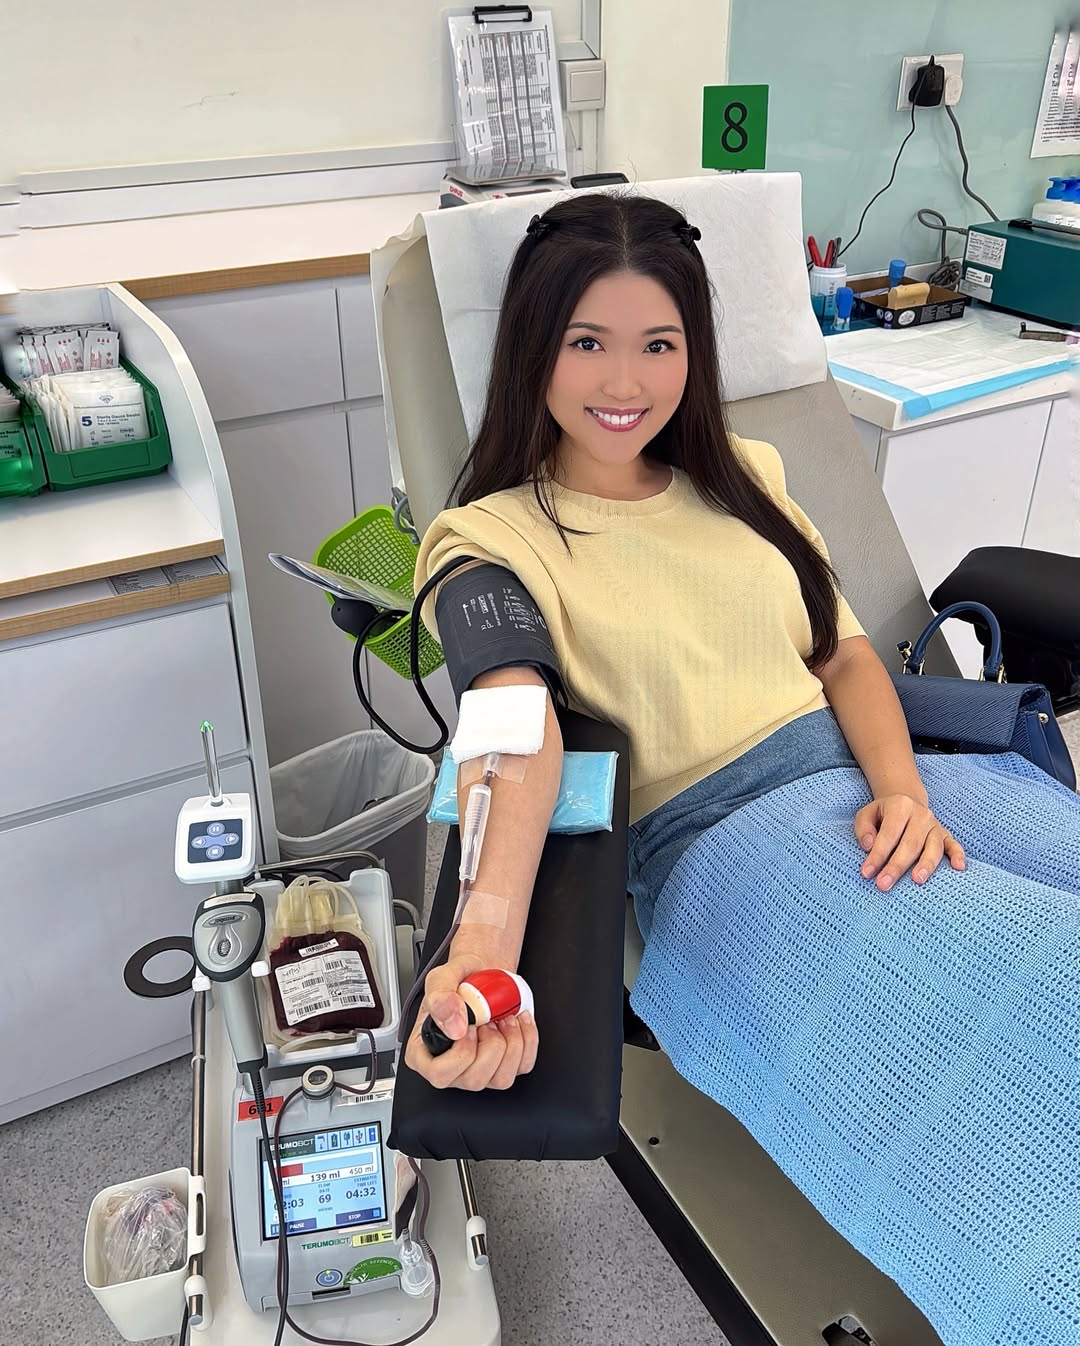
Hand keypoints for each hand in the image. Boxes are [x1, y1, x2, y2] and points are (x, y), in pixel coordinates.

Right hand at [403, 951, 538, 1091]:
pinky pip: (523, 1066)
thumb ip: (440, 997)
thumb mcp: (441, 977)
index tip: (469, 1027)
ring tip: (504, 1018)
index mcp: (428, 1052)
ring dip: (511, 1043)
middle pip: (474, 1081)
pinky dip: (528, 1040)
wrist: (483, 973)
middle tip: (488, 1020)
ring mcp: (480, 1070)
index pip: (439, 1075)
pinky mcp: (505, 1065)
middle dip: (490, 1045)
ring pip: (502, 1079)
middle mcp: (453, 1067)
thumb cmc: (460, 979)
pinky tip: (519, 1020)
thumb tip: (454, 1027)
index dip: (460, 1054)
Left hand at [855, 794, 965, 890]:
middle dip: (897, 866)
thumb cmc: (883, 814)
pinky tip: (959, 867)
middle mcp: (921, 815)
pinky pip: (954, 845)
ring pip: (933, 847)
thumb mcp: (866, 814)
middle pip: (910, 843)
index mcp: (900, 806)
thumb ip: (864, 828)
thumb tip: (868, 846)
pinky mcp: (945, 834)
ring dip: (926, 864)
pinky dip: (958, 855)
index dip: (877, 854)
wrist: (905, 802)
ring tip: (917, 880)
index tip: (866, 872)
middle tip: (884, 885)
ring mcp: (935, 825)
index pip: (889, 833)